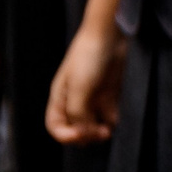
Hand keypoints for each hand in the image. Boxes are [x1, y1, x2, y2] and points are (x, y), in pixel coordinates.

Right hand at [46, 22, 126, 144]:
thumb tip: (83, 133)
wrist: (109, 35)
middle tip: (100, 134)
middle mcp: (75, 100)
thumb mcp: (79, 88)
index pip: (56, 127)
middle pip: (76, 128)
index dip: (66, 136)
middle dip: (86, 136)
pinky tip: (116, 119)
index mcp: (59, 99)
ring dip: (100, 131)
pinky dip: (112, 120)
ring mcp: (93, 97)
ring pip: (94, 124)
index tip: (81, 134)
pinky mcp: (110, 93)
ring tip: (108, 130)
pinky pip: (109, 114)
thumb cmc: (88, 58)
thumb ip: (78, 112)